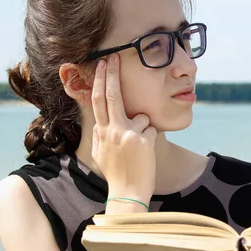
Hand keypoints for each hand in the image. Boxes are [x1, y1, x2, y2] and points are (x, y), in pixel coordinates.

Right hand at [91, 53, 157, 202]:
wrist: (127, 194)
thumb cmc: (116, 174)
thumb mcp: (101, 153)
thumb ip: (100, 135)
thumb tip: (100, 123)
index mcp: (101, 132)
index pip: (98, 100)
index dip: (101, 80)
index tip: (103, 64)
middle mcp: (112, 130)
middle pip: (112, 95)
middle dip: (112, 73)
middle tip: (113, 56)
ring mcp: (127, 134)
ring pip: (141, 116)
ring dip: (144, 131)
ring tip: (138, 151)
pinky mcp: (142, 140)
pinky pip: (151, 130)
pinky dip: (151, 140)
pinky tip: (145, 155)